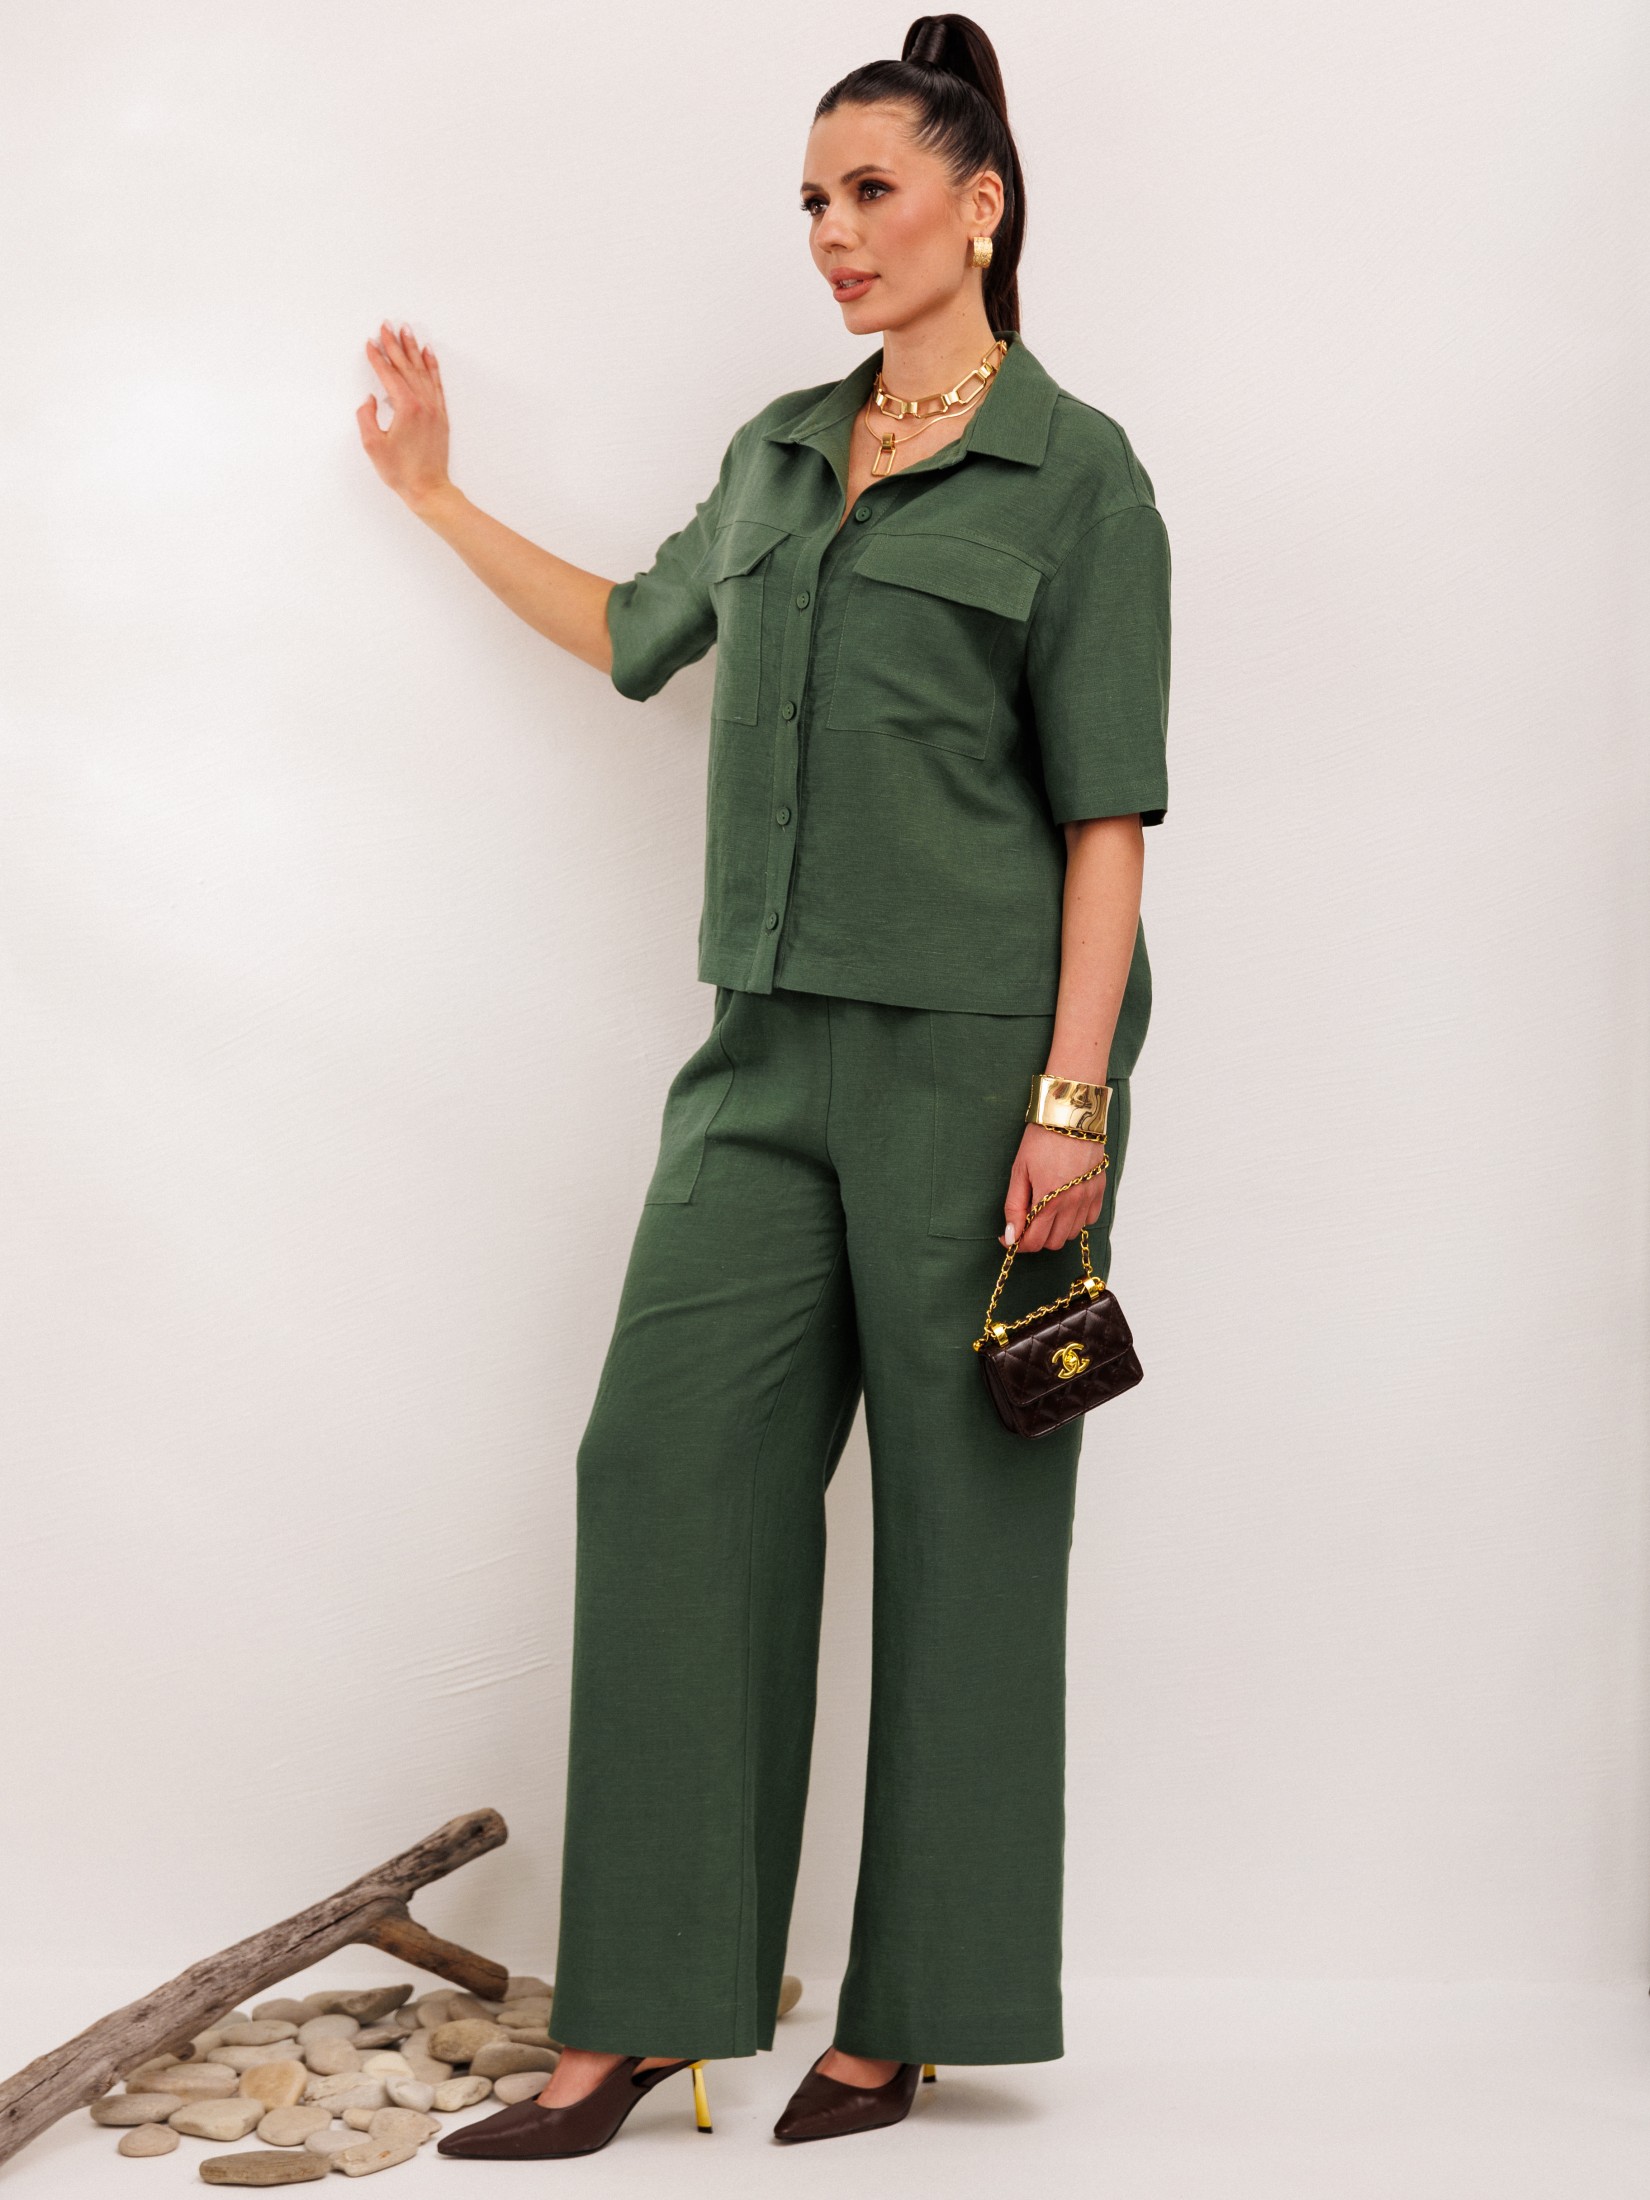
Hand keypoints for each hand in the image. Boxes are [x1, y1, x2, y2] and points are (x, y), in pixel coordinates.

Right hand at [356, 320, 451, 508]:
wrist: (429, 489)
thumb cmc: (401, 472)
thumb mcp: (373, 445)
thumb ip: (366, 417)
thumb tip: (370, 400)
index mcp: (406, 408)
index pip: (389, 375)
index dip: (377, 358)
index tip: (369, 342)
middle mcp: (423, 404)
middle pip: (406, 367)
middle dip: (394, 345)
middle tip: (386, 325)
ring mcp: (434, 409)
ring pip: (423, 371)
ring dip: (413, 349)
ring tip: (406, 330)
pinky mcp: (441, 416)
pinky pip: (436, 383)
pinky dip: (432, 366)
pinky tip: (428, 353)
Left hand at [1001, 1124, 1106, 1252]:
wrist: (1070, 1114)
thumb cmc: (1041, 1139)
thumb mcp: (1019, 1171)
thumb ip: (1014, 1207)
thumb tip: (1010, 1236)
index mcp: (1049, 1199)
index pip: (1034, 1241)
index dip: (1018, 1244)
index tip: (1009, 1237)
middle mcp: (1072, 1203)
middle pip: (1053, 1243)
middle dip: (1036, 1238)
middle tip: (1025, 1223)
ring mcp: (1089, 1197)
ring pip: (1071, 1234)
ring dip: (1055, 1230)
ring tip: (1044, 1210)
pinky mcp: (1099, 1190)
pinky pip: (1089, 1220)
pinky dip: (1075, 1220)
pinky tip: (1064, 1205)